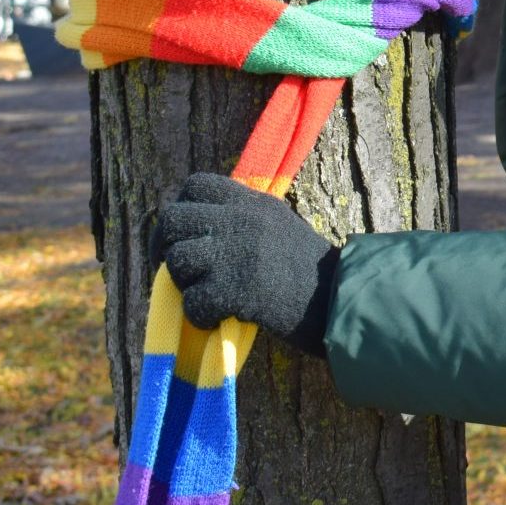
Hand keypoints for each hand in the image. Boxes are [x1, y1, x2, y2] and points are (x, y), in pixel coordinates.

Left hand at [154, 173, 338, 357]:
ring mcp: (236, 253)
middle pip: (173, 219)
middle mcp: (241, 220)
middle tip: (181, 270)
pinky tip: (217, 318)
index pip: (194, 186)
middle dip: (167, 247)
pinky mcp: (235, 289)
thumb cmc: (309, 269)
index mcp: (252, 202)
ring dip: (184, 284)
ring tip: (206, 295)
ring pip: (177, 260)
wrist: (339, 301)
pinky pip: (192, 301)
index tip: (183, 234)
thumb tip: (197, 229)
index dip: (179, 210)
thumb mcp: (278, 224)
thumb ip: (242, 217)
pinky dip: (200, 315)